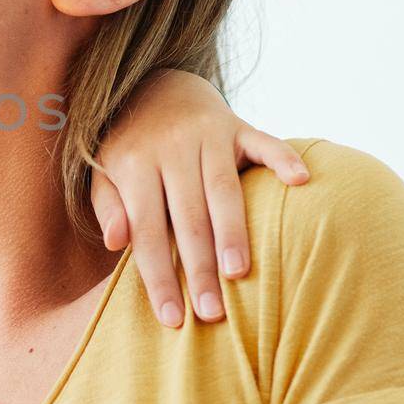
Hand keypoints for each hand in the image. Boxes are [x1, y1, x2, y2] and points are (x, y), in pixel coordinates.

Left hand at [90, 69, 309, 326]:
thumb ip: (109, 208)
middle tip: (212, 313)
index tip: (172, 319)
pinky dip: (284, 158)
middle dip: (199, 269)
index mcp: (135, 166)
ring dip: (234, 231)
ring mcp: (207, 135)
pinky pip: (264, 141)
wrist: (152, 85)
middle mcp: (171, 149)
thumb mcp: (103, 174)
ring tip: (240, 274)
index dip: (159, 276)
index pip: (147, 231)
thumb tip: (116, 243)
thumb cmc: (127, 147)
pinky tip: (300, 182)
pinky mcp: (237, 124)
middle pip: (188, 217)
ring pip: (223, 188)